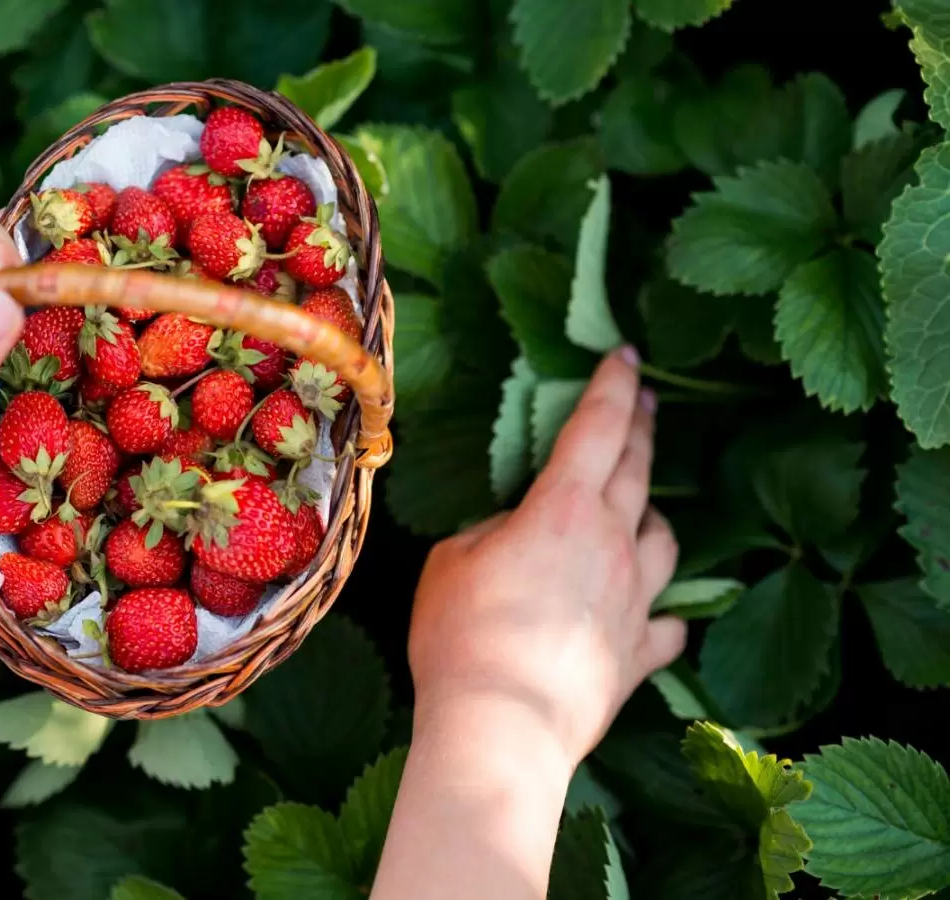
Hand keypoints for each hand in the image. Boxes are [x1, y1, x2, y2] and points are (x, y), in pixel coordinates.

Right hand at [408, 346, 685, 765]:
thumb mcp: (451, 562)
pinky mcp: (638, 655)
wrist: (500, 729)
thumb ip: (491, 534)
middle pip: (638, 471)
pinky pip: (665, 623)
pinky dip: (660, 611)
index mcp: (564, 510)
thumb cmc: (463, 636)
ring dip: (652, 516)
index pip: (598, 429)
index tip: (626, 354)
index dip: (613, 385)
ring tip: (640, 511)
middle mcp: (612, 544)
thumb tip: (515, 536)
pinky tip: (652, 612)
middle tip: (645, 400)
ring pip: (664, 540)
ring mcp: (634, 601)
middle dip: (642, 427)